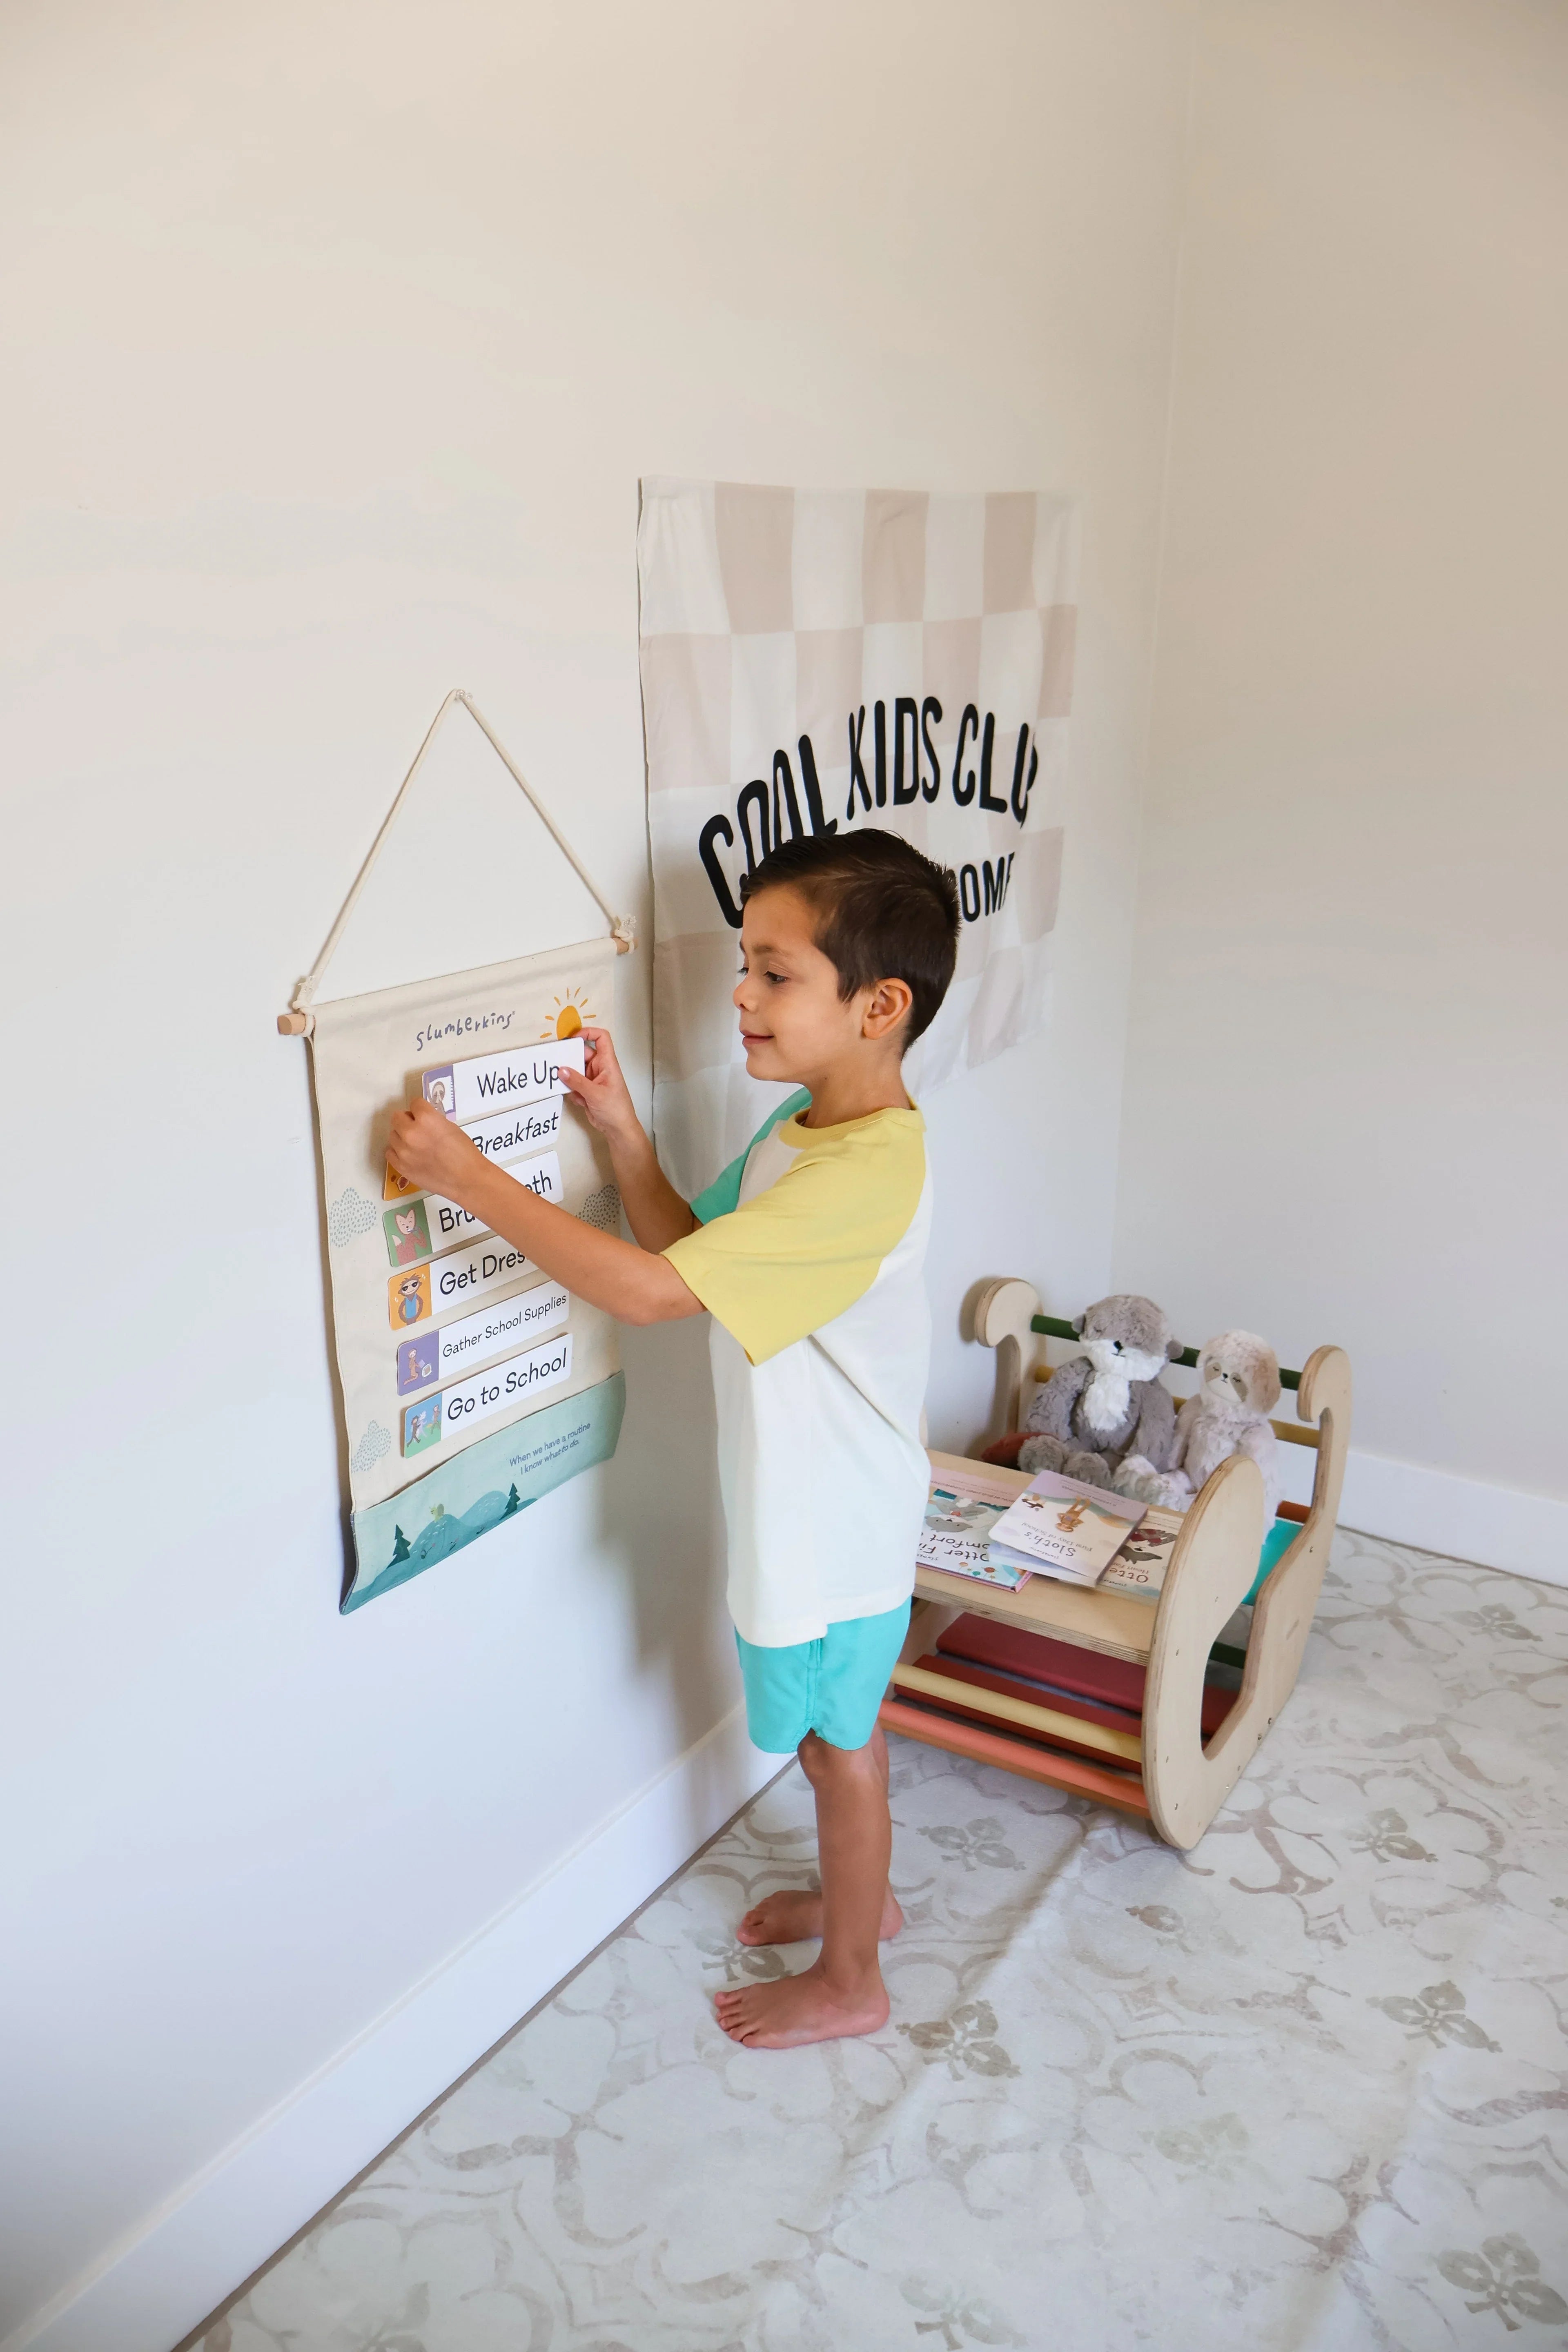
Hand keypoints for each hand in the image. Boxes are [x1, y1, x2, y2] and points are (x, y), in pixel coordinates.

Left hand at [387, 1095, 486, 1199]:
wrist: (466, 1179)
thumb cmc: (464, 1152)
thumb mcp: (450, 1127)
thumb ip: (431, 1121)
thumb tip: (420, 1121)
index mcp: (427, 1118)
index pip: (415, 1103)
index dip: (421, 1110)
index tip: (425, 1116)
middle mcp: (411, 1132)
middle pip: (397, 1117)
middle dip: (407, 1121)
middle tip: (418, 1131)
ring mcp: (403, 1150)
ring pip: (393, 1135)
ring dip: (402, 1138)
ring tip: (416, 1146)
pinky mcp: (400, 1166)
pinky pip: (390, 1153)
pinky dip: (398, 1152)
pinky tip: (410, 1156)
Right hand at [559, 1025, 640, 1145]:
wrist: (617, 1129)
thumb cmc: (615, 1109)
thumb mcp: (595, 1094)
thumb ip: (577, 1081)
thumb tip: (561, 1070)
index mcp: (607, 1063)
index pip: (601, 1038)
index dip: (588, 1032)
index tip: (572, 1039)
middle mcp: (599, 1068)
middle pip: (582, 1053)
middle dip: (570, 1058)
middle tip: (555, 1063)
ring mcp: (592, 1079)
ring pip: (575, 1069)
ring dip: (569, 1077)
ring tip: (561, 1083)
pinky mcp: (586, 1090)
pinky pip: (573, 1083)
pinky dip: (572, 1090)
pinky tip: (578, 1100)